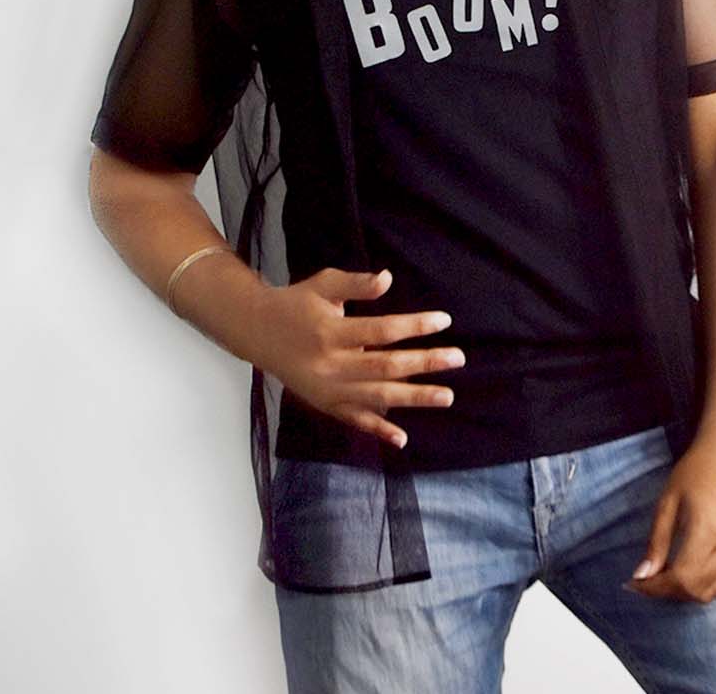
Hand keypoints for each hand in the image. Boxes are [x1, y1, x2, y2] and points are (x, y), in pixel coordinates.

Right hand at [253, 266, 465, 448]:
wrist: (258, 332)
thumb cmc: (296, 302)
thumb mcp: (324, 284)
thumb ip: (356, 284)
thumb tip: (387, 279)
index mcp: (332, 332)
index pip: (382, 330)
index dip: (414, 326)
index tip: (443, 320)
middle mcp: (331, 365)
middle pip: (386, 366)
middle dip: (425, 363)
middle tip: (457, 358)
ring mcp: (328, 389)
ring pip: (377, 397)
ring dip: (414, 397)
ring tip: (447, 396)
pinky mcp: (324, 404)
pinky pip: (355, 420)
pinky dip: (378, 430)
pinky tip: (403, 438)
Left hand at [621, 430, 715, 602]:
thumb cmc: (695, 471)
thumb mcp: (667, 501)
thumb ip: (656, 541)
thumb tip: (642, 576)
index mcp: (708, 527)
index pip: (682, 577)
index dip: (656, 588)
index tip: (636, 584)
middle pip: (697, 590)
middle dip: (668, 592)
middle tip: (648, 581)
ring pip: (713, 592)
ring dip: (687, 592)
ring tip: (666, 577)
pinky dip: (706, 584)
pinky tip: (691, 570)